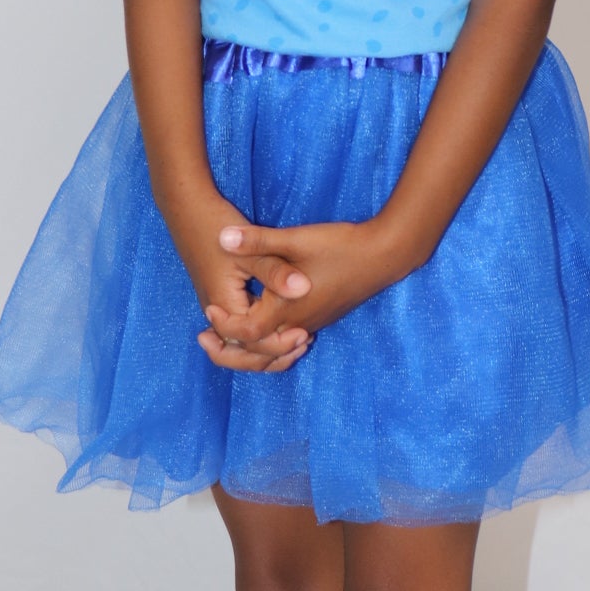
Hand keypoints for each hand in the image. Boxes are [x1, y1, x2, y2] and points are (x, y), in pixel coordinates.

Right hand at [168, 190, 315, 373]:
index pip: (252, 343)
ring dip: (267, 347)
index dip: (280, 345)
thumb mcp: (250, 251)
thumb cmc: (216, 227)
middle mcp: (218, 311)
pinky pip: (239, 326)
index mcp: (225, 305)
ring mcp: (217, 304)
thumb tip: (303, 288)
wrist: (187, 208)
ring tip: (298, 342)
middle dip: (274, 355)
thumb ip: (276, 272)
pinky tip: (282, 324)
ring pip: (240, 342)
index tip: (305, 334)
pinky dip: (259, 333)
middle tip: (305, 342)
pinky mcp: (220, 295)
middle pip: (244, 351)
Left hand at [207, 219, 407, 353]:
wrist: (383, 255)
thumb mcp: (294, 239)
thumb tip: (222, 236)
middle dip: (229, 349)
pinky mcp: (321, 316)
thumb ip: (257, 240)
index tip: (210, 311)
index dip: (225, 325)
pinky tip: (263, 322)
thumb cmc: (339, 247)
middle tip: (206, 337)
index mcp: (286, 308)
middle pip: (257, 353)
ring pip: (274, 349)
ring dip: (250, 347)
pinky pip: (288, 339)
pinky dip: (270, 341)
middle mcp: (297, 323)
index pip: (246, 332)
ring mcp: (312, 322)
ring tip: (228, 335)